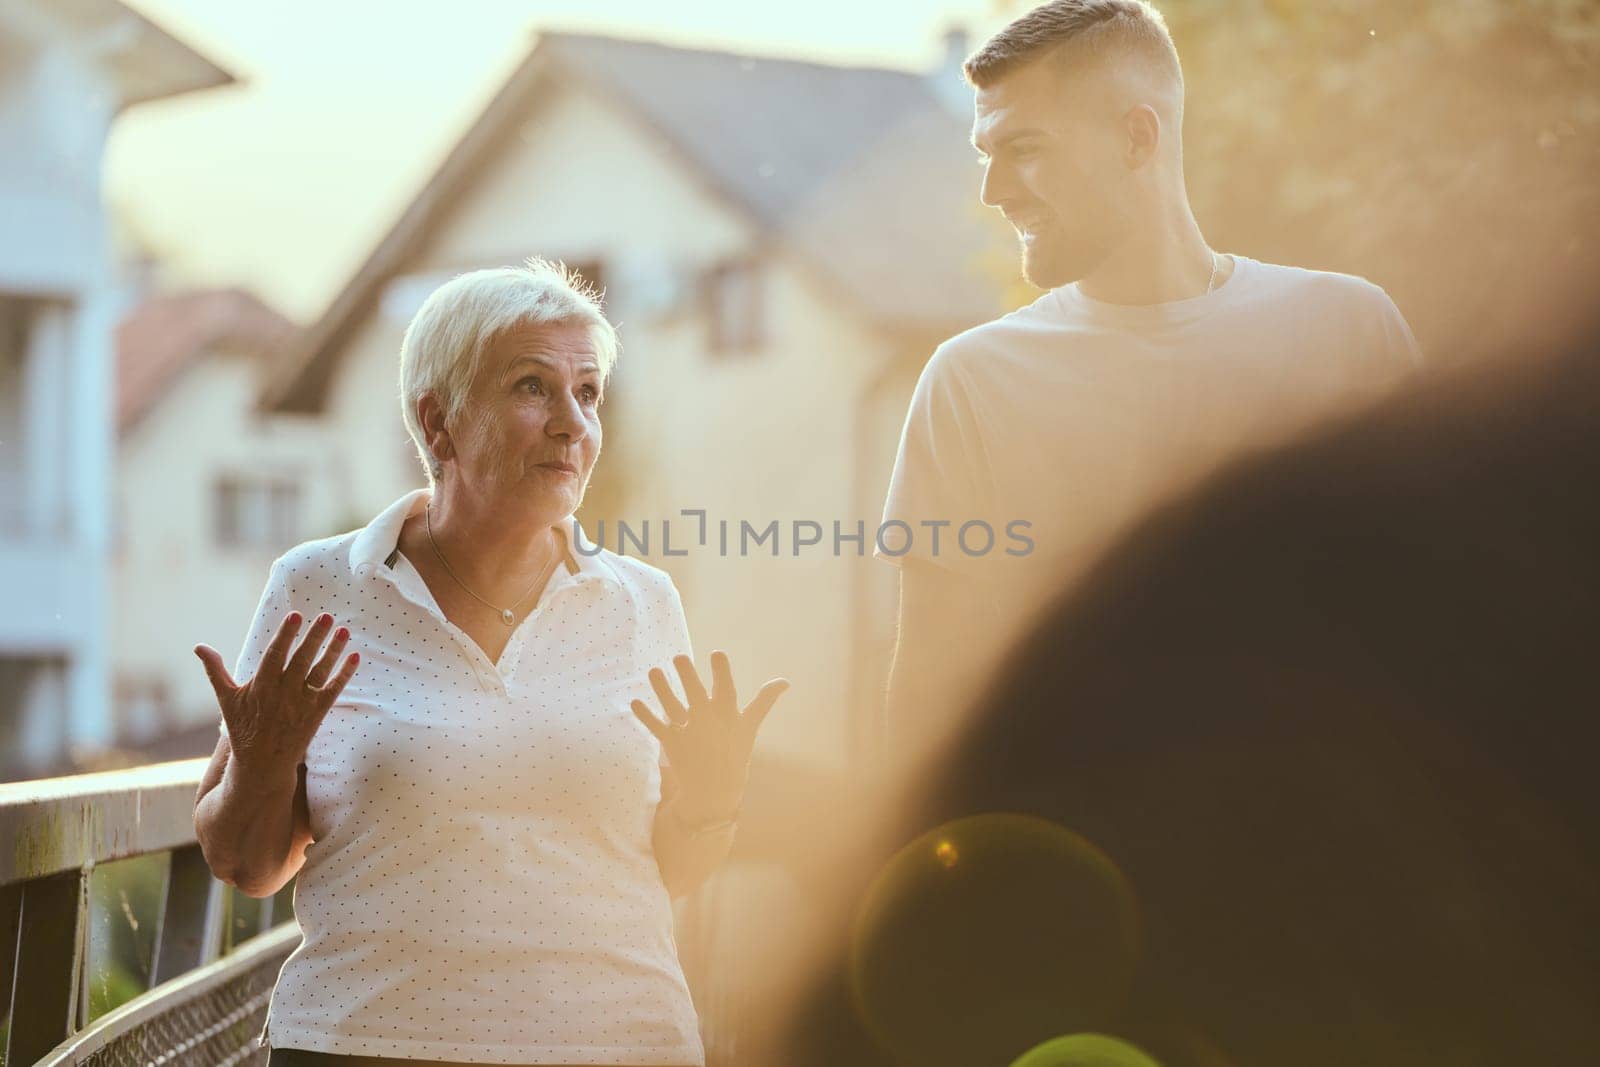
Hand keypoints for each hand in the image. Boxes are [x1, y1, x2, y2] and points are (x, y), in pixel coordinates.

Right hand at [194, 612, 359, 777]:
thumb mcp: (226, 699)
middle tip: (327, 616)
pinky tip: (355, 656)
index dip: (286, 635)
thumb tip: (198, 647)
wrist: (261, 765)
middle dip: (314, 637)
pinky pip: (333, 690)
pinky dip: (344, 674)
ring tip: (344, 631)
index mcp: (261, 687)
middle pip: (302, 660)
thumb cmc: (243, 728)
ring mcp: (302, 704)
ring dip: (333, 651)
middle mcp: (283, 694)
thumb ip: (215, 671)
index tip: (296, 615)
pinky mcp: (317, 714)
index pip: (276, 655)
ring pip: (320, 672)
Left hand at [631, 651, 788, 824]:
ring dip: (661, 688)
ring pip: (671, 705)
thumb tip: (785, 681)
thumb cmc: (735, 753)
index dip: (721, 671)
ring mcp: (689, 732)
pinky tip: (635, 701)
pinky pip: (656, 726)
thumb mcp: (750, 727)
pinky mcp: (672, 743)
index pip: (725, 688)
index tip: (716, 653)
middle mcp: (707, 721)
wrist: (716, 791)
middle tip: (678, 657)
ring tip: (653, 671)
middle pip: (695, 693)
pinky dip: (645, 715)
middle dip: (687, 675)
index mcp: (727, 715)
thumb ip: (763, 701)